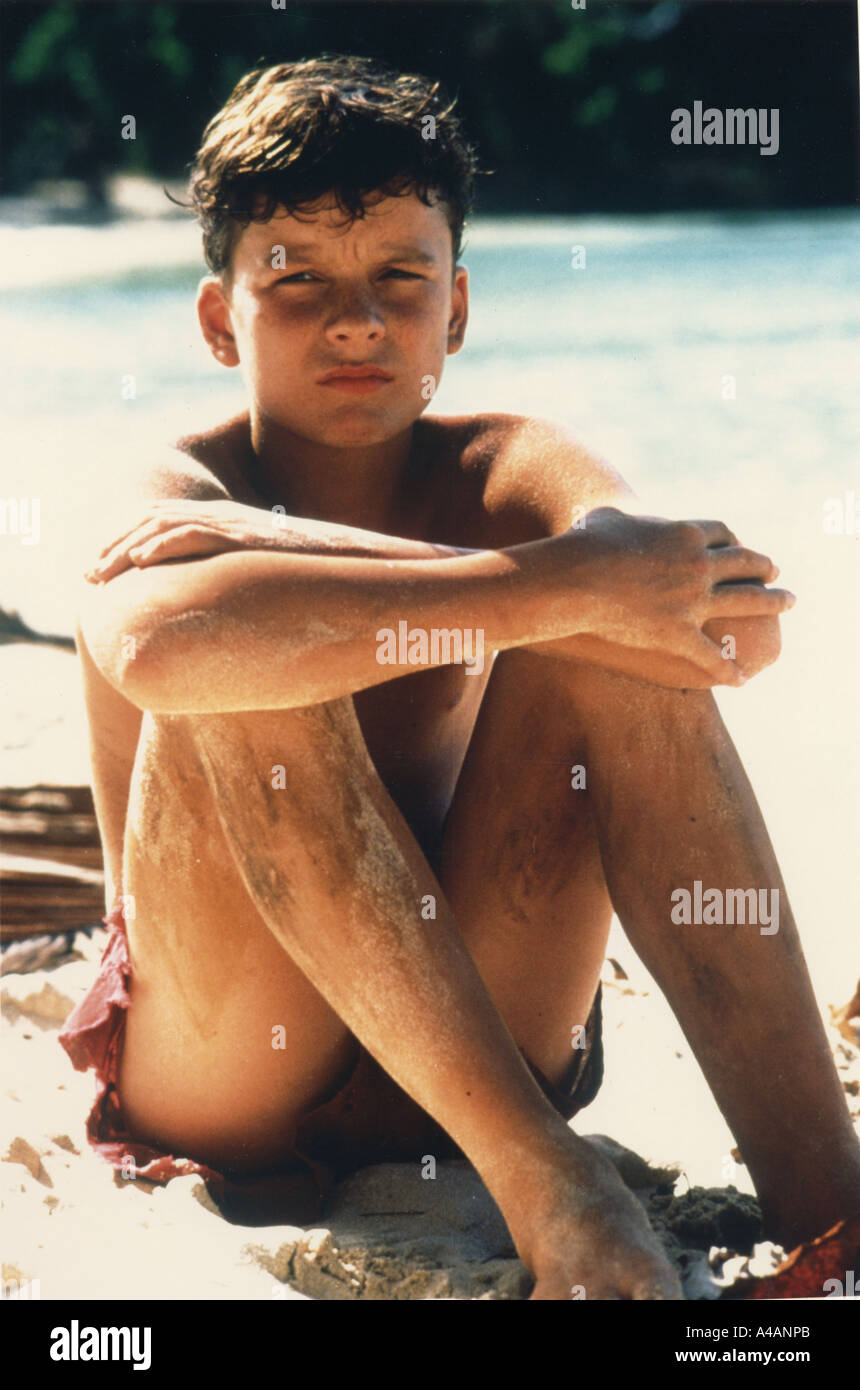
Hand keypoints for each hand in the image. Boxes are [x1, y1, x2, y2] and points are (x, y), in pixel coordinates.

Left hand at [86, 500, 293, 581]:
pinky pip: (193, 535)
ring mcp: (230, 524)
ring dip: (125, 549)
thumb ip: (231, 573)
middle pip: (151, 521)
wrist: (347, 559)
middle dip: (114, 546)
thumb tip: (212, 601)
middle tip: (90, 576)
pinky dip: (162, 546)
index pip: (160, 519)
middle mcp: (221, 516)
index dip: (125, 538)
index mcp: (222, 520)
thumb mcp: (260, 568)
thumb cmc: (306, 570)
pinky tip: (140, 562)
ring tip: (101, 575)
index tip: (103, 564)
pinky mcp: (241, 539)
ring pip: (162, 527)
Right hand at [539, 507, 794, 686]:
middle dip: (764, 568)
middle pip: (744, 563)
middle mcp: (699, 564)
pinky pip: (712, 654)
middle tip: (774, 573)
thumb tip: (603, 516)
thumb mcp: (605, 518)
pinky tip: (740, 678)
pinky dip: (728, 667)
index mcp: (685, 534)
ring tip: (787, 603)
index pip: (722, 534)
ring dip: (772, 602)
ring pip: (746, 601)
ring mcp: (693, 600)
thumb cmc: (584, 545)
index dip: (735, 541)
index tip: (741, 547)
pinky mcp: (679, 633)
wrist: (576, 578)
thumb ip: (616, 516)